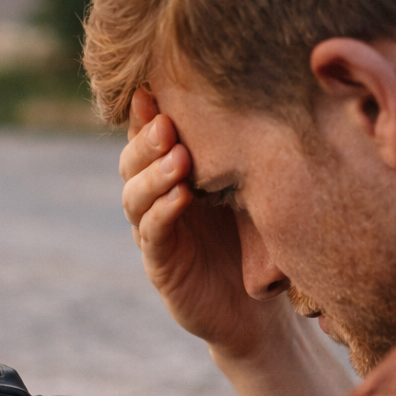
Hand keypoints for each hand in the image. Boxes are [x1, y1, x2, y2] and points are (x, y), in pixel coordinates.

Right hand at [121, 88, 291, 359]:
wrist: (259, 310)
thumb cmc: (261, 240)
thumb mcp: (256, 185)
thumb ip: (242, 148)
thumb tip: (262, 85)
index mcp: (175, 173)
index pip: (150, 135)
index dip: (146, 112)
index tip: (156, 87)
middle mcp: (157, 199)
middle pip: (133, 161)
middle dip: (146, 140)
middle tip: (167, 125)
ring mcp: (154, 233)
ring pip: (135, 197)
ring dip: (153, 175)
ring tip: (177, 159)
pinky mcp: (161, 266)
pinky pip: (152, 235)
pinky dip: (162, 214)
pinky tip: (179, 197)